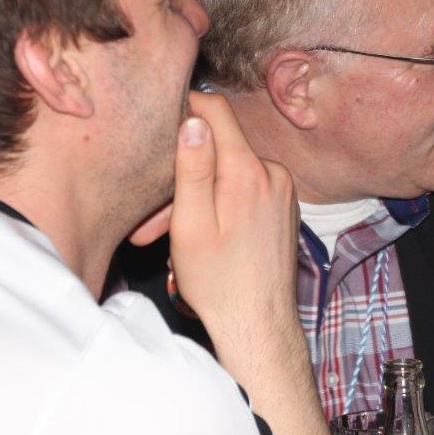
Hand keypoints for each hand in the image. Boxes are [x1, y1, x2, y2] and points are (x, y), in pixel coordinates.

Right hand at [162, 92, 302, 366]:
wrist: (259, 326)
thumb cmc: (219, 283)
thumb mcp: (191, 224)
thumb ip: (192, 168)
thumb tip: (193, 120)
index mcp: (249, 172)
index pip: (217, 111)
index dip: (186, 108)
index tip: (159, 121)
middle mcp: (274, 174)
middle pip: (219, 151)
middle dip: (182, 176)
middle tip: (149, 222)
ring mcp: (283, 192)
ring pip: (229, 175)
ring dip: (197, 198)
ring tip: (168, 239)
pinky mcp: (283, 208)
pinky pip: (245, 192)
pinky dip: (219, 207)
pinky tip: (200, 239)